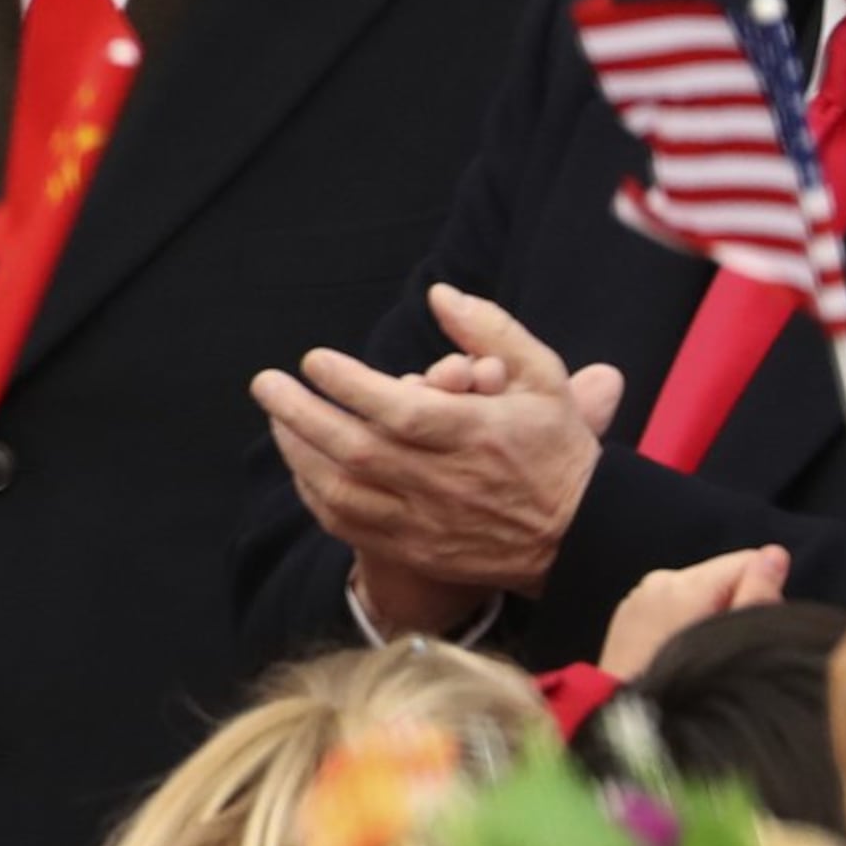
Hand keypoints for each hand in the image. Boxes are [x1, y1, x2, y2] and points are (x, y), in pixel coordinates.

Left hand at [251, 284, 605, 624]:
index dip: (349, 385)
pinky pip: (350, 526)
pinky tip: (302, 466)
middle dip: (301, 414)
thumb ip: (491, 330)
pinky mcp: (417, 550)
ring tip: (276, 419)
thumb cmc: (555, 448)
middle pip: (356, 450)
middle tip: (265, 383)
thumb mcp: (542, 377)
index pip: (399, 410)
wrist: (580, 536)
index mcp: (478, 435)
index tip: (313, 359)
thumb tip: (439, 294)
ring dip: (299, 454)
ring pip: (343, 492)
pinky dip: (316, 496)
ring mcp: (428, 523)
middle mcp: (447, 482)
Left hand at [600, 544, 789, 676]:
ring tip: (701, 658)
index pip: (747, 561)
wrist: (623, 720)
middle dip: (733, 605)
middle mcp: (659, 581)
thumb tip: (776, 554)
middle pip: (721, 576)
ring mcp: (639, 596)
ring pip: (696, 591)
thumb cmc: (687, 693)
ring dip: (708, 615)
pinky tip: (678, 655)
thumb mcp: (732, 643)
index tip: (750, 631)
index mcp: (685, 585)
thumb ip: (757, 596)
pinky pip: (670, 605)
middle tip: (725, 650)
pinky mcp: (628, 613)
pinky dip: (682, 622)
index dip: (761, 594)